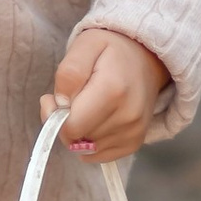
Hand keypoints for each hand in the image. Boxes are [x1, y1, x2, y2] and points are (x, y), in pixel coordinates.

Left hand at [46, 27, 168, 164]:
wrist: (146, 58)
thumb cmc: (111, 50)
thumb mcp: (85, 45)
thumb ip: (69, 73)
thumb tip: (61, 104)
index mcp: (113, 90)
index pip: (71, 126)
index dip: (54, 115)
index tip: (54, 99)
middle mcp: (128, 116)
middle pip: (78, 139)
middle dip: (66, 123)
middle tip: (71, 100)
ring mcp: (134, 132)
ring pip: (87, 148)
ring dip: (80, 132)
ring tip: (87, 107)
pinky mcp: (135, 142)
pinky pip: (100, 155)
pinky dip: (91, 142)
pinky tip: (95, 121)